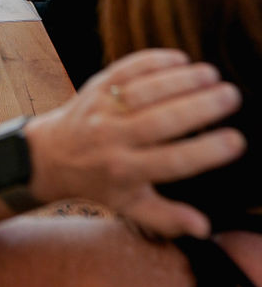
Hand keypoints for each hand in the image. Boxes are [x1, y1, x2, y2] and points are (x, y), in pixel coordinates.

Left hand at [26, 48, 244, 237]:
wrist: (49, 155)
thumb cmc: (99, 182)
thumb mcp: (129, 207)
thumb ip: (167, 218)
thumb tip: (204, 227)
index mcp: (125, 172)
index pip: (171, 162)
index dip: (205, 151)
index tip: (236, 140)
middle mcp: (113, 138)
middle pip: (161, 120)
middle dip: (199, 107)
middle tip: (231, 95)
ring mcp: (103, 108)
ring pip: (145, 90)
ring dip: (180, 79)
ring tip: (212, 74)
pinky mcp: (97, 84)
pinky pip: (126, 68)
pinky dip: (153, 60)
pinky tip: (180, 59)